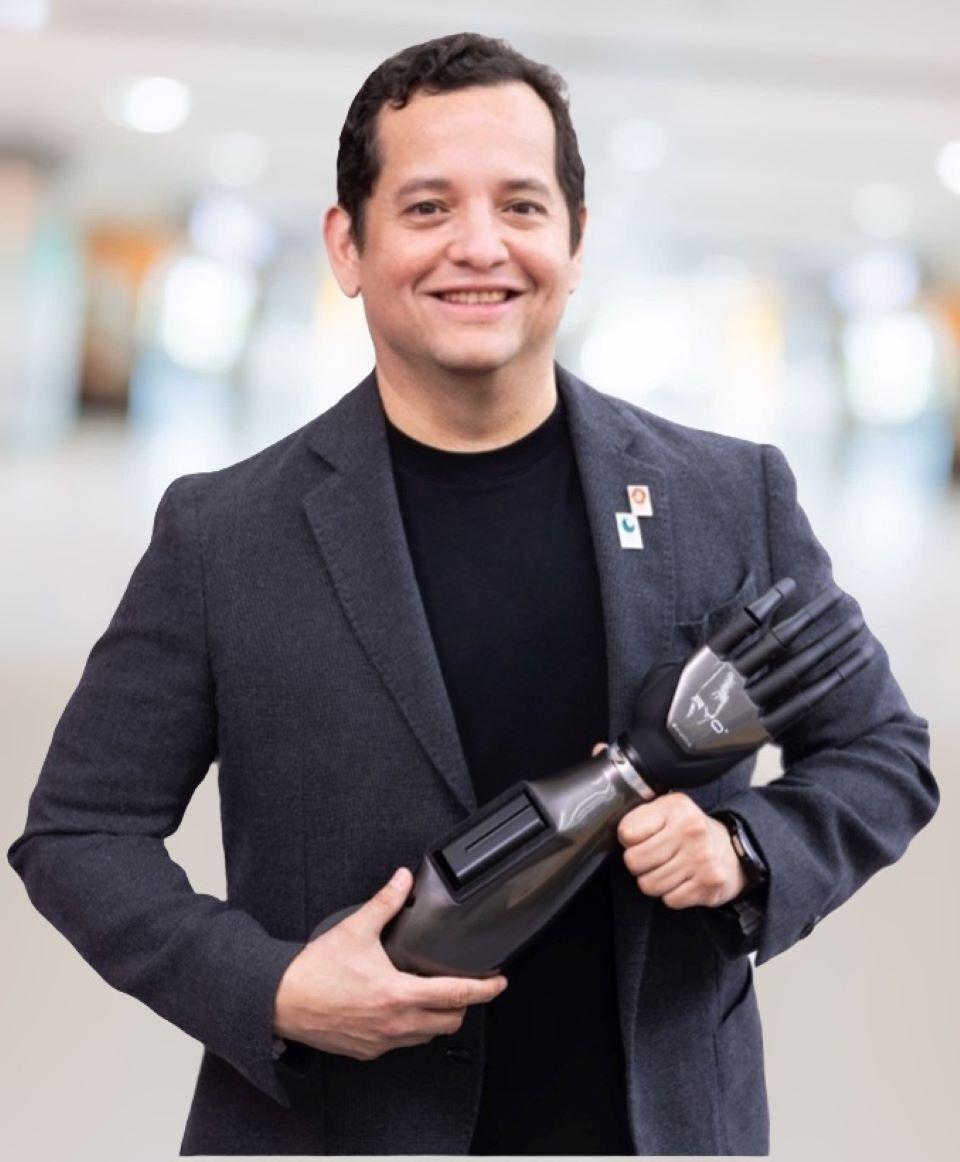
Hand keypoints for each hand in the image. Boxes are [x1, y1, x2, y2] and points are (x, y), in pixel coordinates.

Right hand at [272, 867, 507, 1060]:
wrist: (280, 1002)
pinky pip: (401, 1043)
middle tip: (466, 986)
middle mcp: (395, 1023)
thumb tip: (403, 879)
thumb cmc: (315, 972)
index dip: (484, 990)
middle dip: (463, 1005)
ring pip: (426, 1036)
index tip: (499, 983)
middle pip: (450, 1022)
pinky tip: (401, 1009)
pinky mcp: (367, 1051)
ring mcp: (381, 1041)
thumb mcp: (355, 929)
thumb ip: (385, 902)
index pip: (456, 995)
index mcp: (398, 994)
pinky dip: (410, 1028)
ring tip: (434, 996)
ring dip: (437, 1018)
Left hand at [591, 743, 745, 908]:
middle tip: (653, 856)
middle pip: (634, 862)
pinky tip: (682, 880)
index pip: (626, 832)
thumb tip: (599, 750)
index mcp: (674, 807)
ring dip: (654, 881)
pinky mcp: (708, 885)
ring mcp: (701, 859)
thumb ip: (633, 782)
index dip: (628, 838)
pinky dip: (671, 895)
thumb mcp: (667, 802)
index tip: (640, 836)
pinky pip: (669, 900)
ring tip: (668, 867)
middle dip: (639, 863)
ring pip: (649, 885)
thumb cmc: (689, 827)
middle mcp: (689, 830)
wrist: (736, 850)